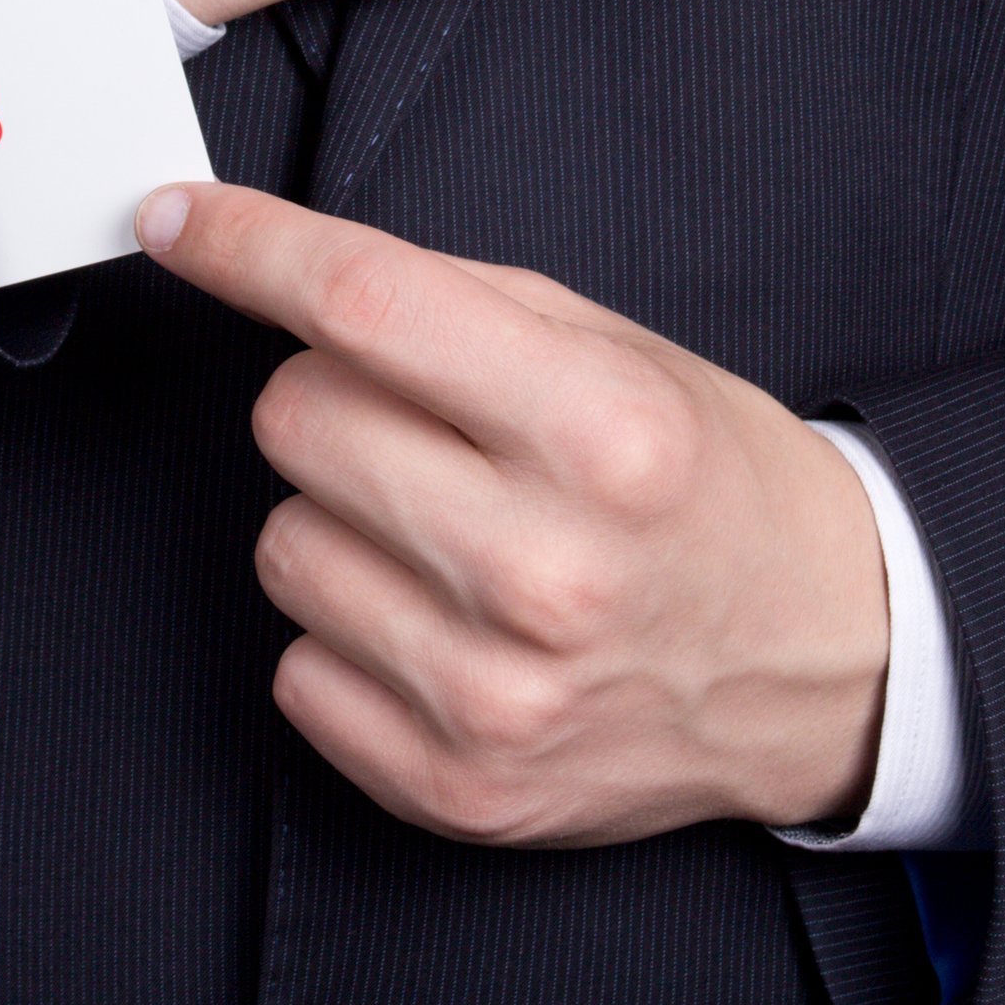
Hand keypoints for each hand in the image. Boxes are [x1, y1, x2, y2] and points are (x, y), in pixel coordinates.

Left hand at [135, 181, 889, 846]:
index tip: (176, 220)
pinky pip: (298, 671)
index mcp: (600, 430)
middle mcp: (547, 566)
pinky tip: (445, 625)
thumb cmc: (710, 490)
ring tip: (452, 536)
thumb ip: (451, 301)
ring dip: (342, 525)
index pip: (362, 306)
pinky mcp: (461, 784)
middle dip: (336, 399)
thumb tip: (273, 257)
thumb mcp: (621, 353)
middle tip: (425, 428)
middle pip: (295, 419)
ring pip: (280, 546)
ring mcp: (497, 690)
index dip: (243, 246)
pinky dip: (352, 639)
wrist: (828, 659)